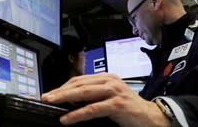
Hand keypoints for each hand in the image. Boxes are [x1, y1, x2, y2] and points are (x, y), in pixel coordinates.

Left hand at [41, 73, 170, 126]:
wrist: (153, 118)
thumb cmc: (130, 110)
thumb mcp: (110, 98)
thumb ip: (95, 96)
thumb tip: (71, 101)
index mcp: (106, 77)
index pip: (79, 79)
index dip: (63, 86)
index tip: (50, 93)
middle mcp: (109, 81)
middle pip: (79, 84)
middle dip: (59, 91)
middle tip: (45, 97)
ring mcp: (114, 91)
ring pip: (83, 93)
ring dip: (64, 98)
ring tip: (51, 103)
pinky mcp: (117, 105)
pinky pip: (93, 109)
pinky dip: (77, 114)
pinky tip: (67, 119)